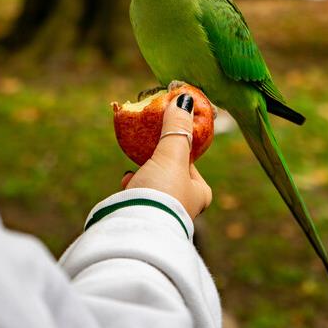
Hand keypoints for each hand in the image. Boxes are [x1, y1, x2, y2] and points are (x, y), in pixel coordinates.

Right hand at [120, 94, 211, 219]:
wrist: (136, 228)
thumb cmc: (162, 191)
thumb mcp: (172, 154)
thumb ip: (177, 127)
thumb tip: (185, 99)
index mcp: (200, 194)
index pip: (191, 164)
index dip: (178, 148)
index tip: (165, 137)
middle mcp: (185, 206)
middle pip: (170, 173)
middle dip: (157, 163)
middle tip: (146, 151)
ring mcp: (163, 214)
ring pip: (153, 185)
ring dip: (143, 175)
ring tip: (135, 170)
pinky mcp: (143, 218)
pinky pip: (138, 196)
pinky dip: (132, 187)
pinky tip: (127, 182)